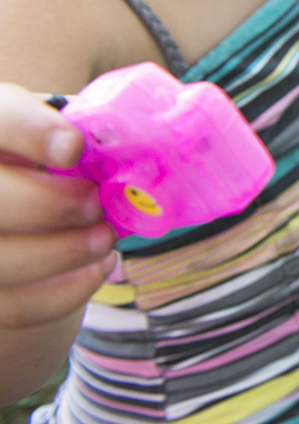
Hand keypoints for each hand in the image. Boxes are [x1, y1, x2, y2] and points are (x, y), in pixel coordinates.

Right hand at [0, 85, 114, 329]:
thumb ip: (96, 131)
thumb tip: (158, 137)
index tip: (74, 148)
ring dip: (61, 253)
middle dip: (49, 205)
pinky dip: (63, 293)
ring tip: (104, 239)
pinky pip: (14, 305)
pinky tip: (95, 268)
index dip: (32, 131)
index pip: (0, 118)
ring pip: (0, 259)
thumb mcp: (67, 132)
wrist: (27, 207)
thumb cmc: (54, 160)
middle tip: (94, 204)